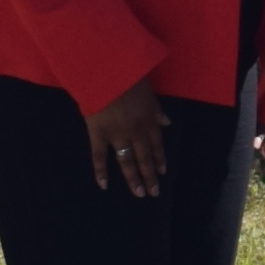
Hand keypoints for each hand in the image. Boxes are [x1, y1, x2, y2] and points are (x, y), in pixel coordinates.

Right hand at [84, 73, 171, 197]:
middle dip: (150, 175)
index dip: (160, 158)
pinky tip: (103, 185)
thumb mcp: (148, 91)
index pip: (157, 144)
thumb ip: (156, 109)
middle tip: (153, 193)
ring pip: (127, 161)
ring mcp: (117, 134)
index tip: (163, 172)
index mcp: (148, 119)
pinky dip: (100, 171)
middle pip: (145, 157)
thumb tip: (166, 123)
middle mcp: (136, 131)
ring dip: (133, 178)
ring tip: (138, 193)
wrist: (105, 71)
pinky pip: (99, 155)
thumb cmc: (127, 76)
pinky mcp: (98, 134)